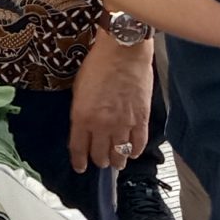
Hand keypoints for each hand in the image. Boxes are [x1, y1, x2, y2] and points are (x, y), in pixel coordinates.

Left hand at [69, 36, 153, 173]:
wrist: (123, 51)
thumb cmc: (98, 64)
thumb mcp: (78, 88)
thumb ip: (81, 111)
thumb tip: (85, 125)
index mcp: (82, 117)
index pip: (78, 149)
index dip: (79, 161)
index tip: (80, 167)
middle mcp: (102, 125)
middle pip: (100, 155)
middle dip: (99, 161)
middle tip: (100, 161)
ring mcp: (123, 124)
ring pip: (120, 154)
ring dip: (117, 161)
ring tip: (117, 162)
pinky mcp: (141, 119)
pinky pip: (139, 143)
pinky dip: (136, 151)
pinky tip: (133, 152)